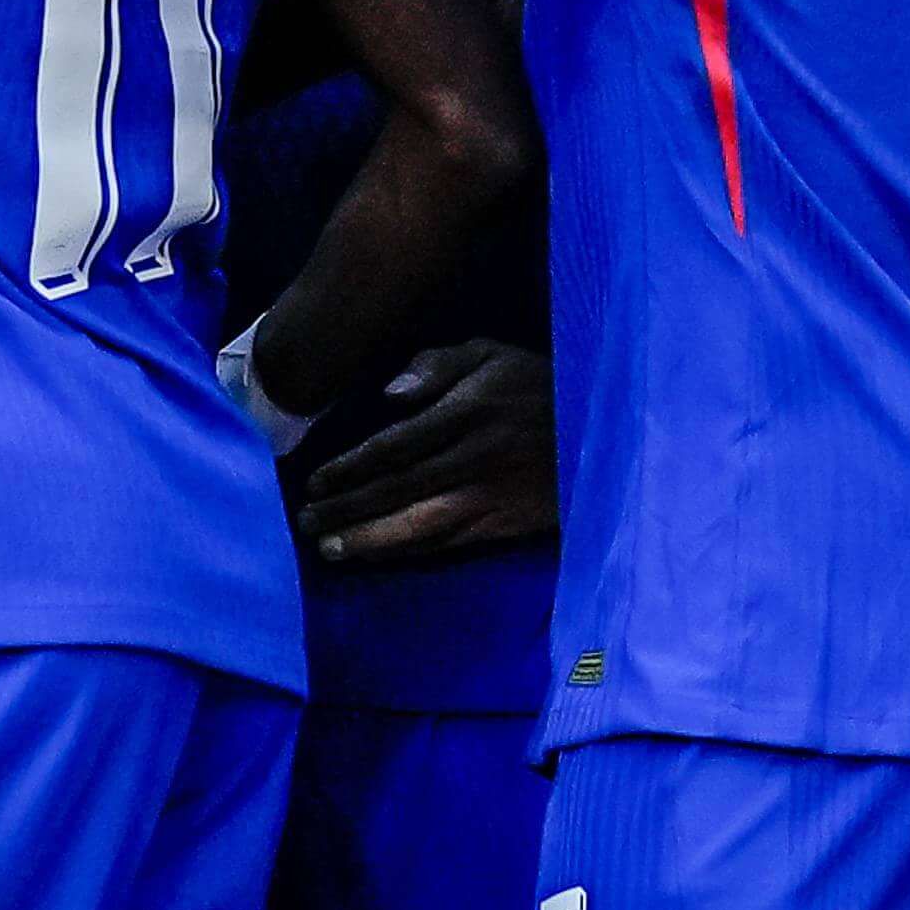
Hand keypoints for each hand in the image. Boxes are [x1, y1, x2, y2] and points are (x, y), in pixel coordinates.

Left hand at [292, 339, 556, 564]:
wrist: (603, 432)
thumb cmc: (537, 385)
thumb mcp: (490, 354)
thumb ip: (436, 365)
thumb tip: (389, 395)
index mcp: (464, 414)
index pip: (393, 447)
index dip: (349, 468)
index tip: (315, 482)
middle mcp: (472, 459)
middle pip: (396, 490)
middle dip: (347, 509)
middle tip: (306, 523)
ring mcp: (490, 496)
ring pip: (420, 525)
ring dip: (371, 539)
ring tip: (331, 549)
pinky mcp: (506, 525)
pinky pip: (450, 542)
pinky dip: (411, 551)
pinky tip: (381, 555)